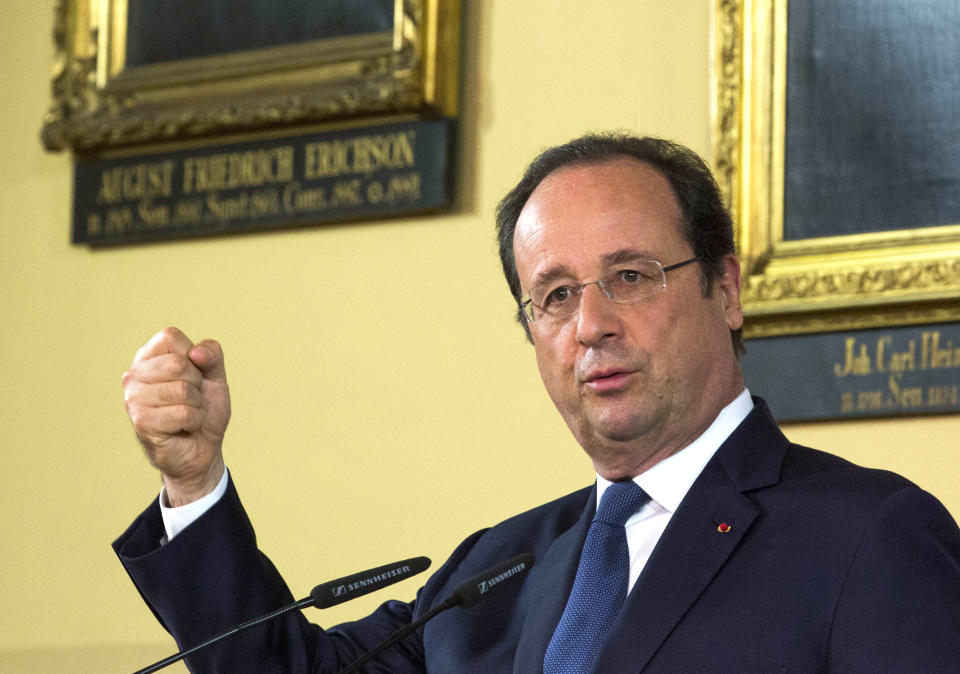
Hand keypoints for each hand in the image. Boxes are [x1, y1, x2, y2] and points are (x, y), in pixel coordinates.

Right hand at [122, 327, 230, 504]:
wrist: (203, 448)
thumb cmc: (204, 409)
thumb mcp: (215, 376)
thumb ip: (212, 355)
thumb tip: (195, 352)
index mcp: (148, 357)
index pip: (170, 336)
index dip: (193, 356)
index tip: (193, 375)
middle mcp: (134, 375)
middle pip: (177, 363)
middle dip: (196, 383)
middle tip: (191, 399)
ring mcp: (133, 399)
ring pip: (182, 389)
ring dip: (196, 405)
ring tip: (187, 413)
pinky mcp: (141, 422)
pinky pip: (183, 413)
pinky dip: (194, 421)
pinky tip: (184, 427)